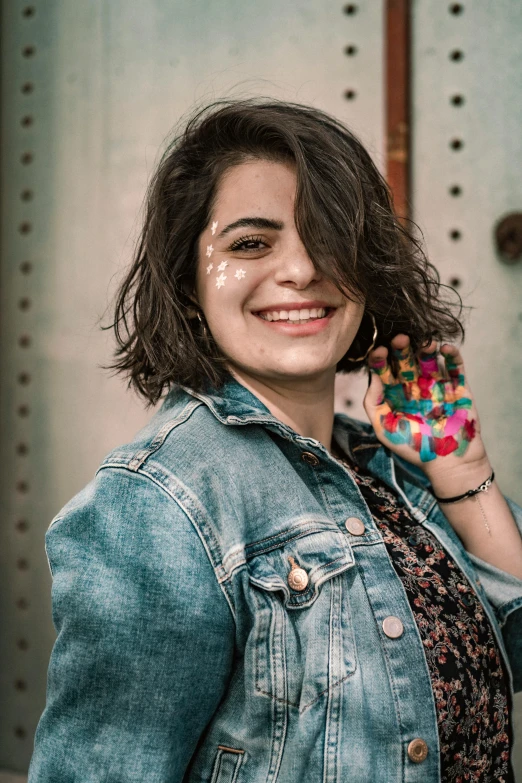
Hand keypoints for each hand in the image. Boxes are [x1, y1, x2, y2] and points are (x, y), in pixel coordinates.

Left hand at [363, 334, 487, 477]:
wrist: (448, 463)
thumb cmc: (413, 449)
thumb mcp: (385, 429)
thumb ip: (374, 404)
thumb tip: (372, 377)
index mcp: (394, 394)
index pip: (385, 369)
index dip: (381, 358)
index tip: (380, 351)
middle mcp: (414, 385)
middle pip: (406, 359)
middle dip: (402, 348)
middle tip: (400, 339)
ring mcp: (436, 385)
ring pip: (429, 359)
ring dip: (426, 347)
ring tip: (424, 342)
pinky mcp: (457, 388)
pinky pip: (455, 367)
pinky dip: (452, 355)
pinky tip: (445, 349)